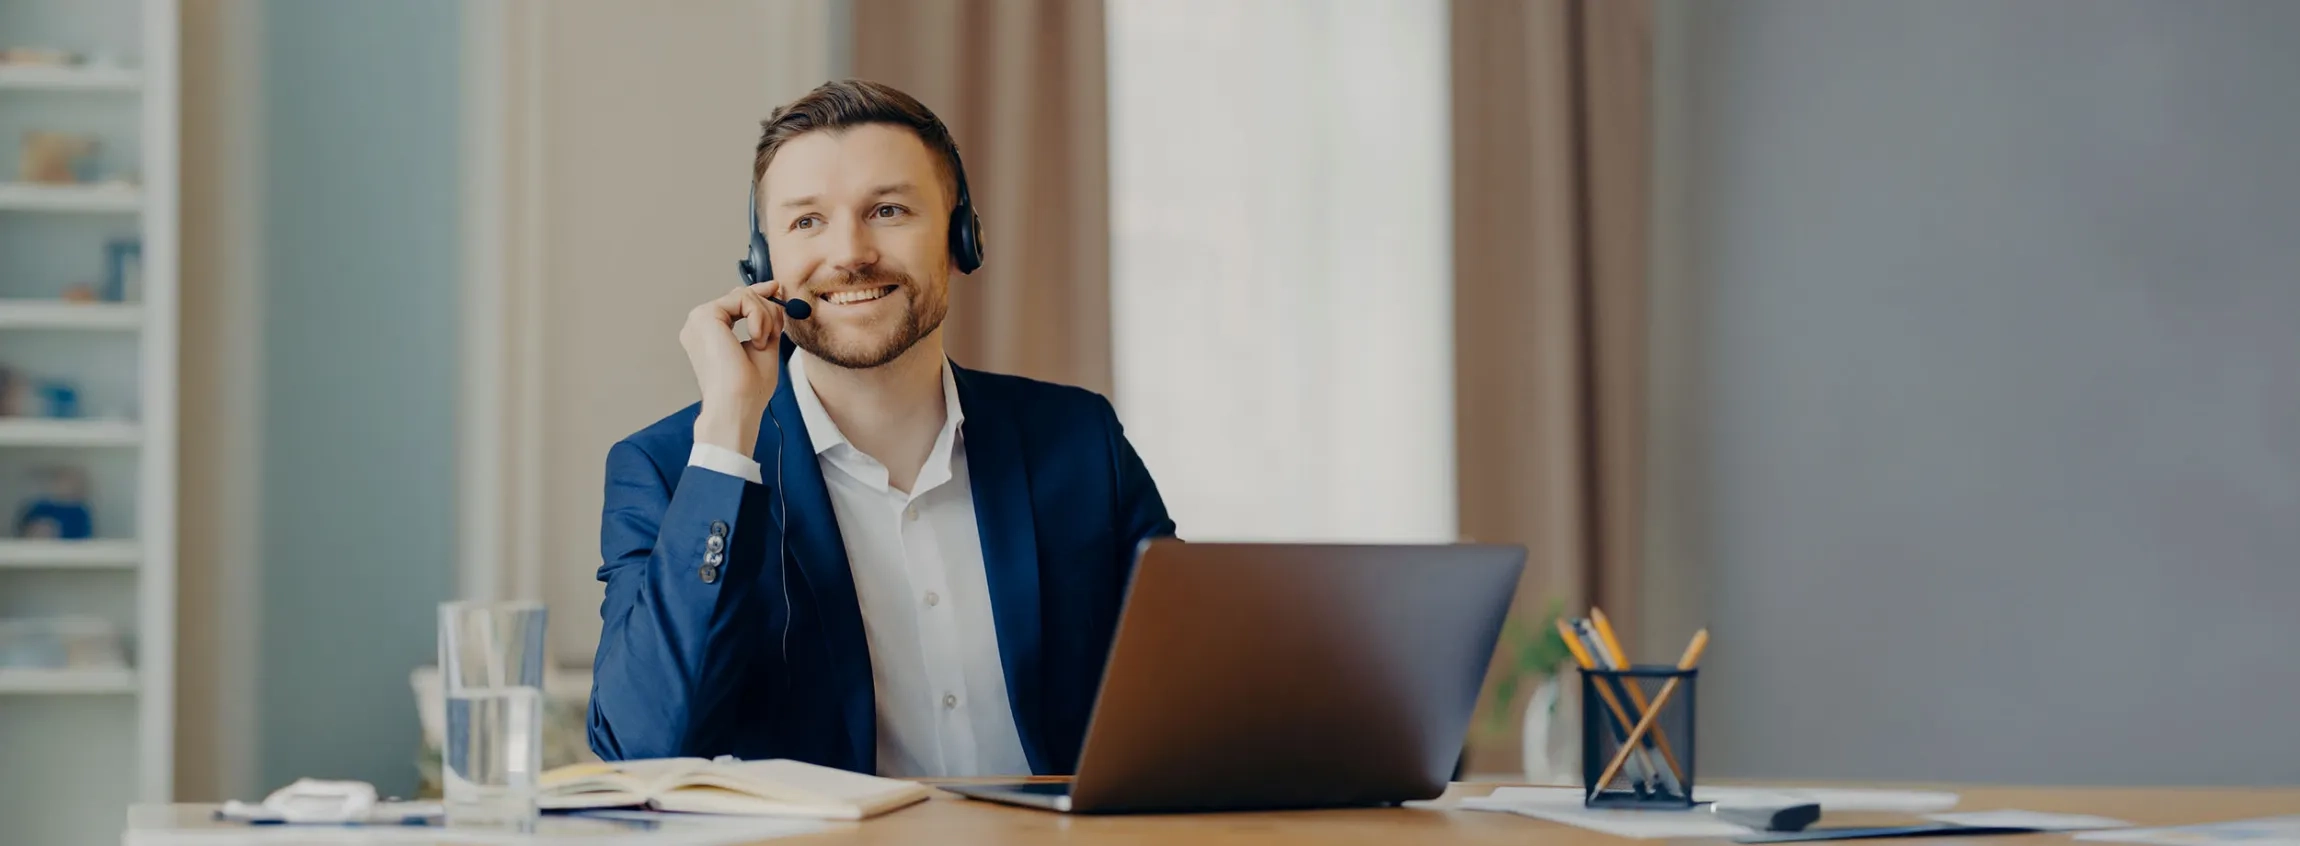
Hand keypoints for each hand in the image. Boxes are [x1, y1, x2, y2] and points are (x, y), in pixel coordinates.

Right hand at [681, 281, 784, 454]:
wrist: (736, 406)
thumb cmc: (748, 389)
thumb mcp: (763, 347)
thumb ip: (765, 321)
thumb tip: (772, 293)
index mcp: (709, 334)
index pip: (734, 303)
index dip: (757, 293)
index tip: (776, 288)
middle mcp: (699, 325)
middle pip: (741, 296)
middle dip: (767, 311)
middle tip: (771, 336)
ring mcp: (699, 319)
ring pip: (745, 296)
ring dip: (765, 318)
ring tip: (760, 344)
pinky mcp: (705, 315)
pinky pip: (744, 298)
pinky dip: (759, 317)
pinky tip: (756, 340)